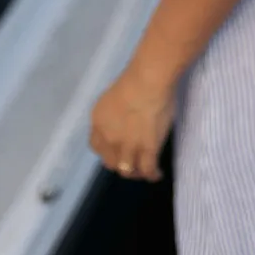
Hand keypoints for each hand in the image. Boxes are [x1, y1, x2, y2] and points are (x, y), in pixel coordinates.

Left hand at [89, 63, 175, 182]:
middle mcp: (109, 138)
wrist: (148, 81)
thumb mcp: (112, 97)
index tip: (114, 151)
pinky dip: (152, 174)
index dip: (106, 151)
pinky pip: (147, 169)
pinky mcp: (147, 150)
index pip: (96, 146)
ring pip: (127, 170)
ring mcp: (127, 146)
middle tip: (131, 163)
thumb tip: (123, 120)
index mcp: (98, 122)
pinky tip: (157, 174)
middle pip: (110, 162)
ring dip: (135, 173)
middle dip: (119, 165)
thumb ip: (113, 114)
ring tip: (144, 171)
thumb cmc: (134, 79)